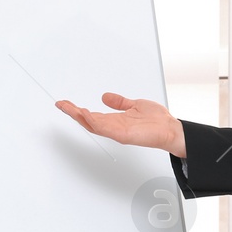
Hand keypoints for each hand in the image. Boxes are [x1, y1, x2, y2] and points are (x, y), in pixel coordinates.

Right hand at [55, 93, 186, 157]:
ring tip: (69, 107)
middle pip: (88, 121)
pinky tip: (86, 114)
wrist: (170, 129)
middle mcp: (114, 127)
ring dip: (79, 116)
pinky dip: (94, 121)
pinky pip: (104, 128)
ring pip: (93, 125)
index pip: (92, 115)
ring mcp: (117, 132)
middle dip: (73, 113)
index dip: (78, 110)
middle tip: (61, 104)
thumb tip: (105, 96)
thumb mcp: (135, 105)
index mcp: (115, 120)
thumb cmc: (157, 121)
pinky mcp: (123, 134)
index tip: (66, 103)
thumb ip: (120, 102)